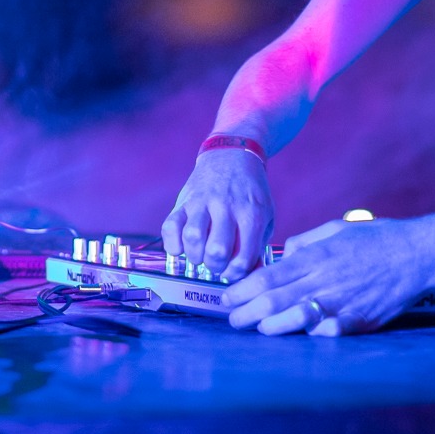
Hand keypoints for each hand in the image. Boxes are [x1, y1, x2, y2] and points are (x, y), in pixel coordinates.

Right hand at [161, 148, 272, 280]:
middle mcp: (226, 207)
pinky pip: (170, 226)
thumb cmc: (250, 193)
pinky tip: (180, 248)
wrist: (232, 156)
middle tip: (216, 264)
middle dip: (216, 266)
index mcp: (251, 214)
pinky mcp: (183, 200)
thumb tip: (250, 277)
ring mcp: (202, 202)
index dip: (236, 273)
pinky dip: (172, 244)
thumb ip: (258, 246)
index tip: (232, 272)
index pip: (243, 257)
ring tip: (200, 256)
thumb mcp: (265, 216)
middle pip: (217, 250)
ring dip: (195, 256)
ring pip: (193, 237)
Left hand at [223, 217, 434, 335]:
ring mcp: (342, 302)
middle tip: (232, 319)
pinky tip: (300, 337)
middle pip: (275, 300)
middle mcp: (324, 280)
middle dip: (248, 312)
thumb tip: (282, 255)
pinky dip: (314, 334)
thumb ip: (305, 244)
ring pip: (297, 318)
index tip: (226, 297)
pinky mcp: (361, 319)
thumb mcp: (334, 230)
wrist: (417, 253)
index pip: (268, 277)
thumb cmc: (375, 239)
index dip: (242, 290)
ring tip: (258, 328)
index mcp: (315, 258)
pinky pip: (332, 331)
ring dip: (273, 326)